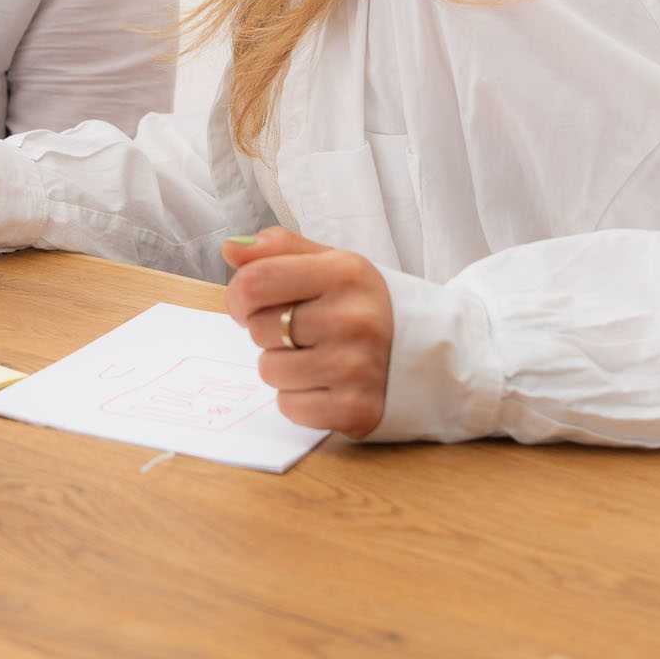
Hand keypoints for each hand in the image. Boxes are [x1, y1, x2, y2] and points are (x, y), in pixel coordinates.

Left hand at [221, 227, 393, 438]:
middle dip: (267, 330)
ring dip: (282, 365)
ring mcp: (357, 367)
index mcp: (344, 273)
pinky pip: (290, 406)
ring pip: (270, 370)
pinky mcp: (357, 409)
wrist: (429, 352)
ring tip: (315, 356)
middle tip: (299, 330)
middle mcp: (353, 319)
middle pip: (259, 328)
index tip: (249, 303)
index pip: (255, 282)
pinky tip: (326, 384)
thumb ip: (279, 249)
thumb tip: (230, 248)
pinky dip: (299, 398)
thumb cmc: (363, 304)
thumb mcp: (331, 263)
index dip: (239, 295)